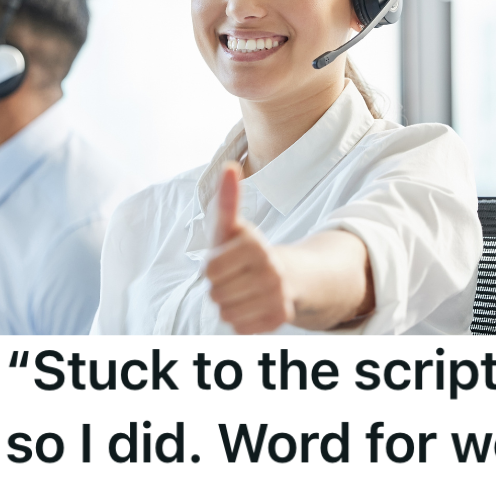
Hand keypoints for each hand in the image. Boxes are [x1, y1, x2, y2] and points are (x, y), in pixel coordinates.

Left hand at [205, 162, 294, 333]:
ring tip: (244, 292)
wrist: (287, 276)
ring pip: (227, 314)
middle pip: (216, 294)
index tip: (226, 260)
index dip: (211, 269)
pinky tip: (253, 307)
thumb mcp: (232, 226)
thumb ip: (227, 200)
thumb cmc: (246, 250)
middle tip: (236, 278)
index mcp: (255, 245)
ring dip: (229, 306)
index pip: (208, 271)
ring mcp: (278, 295)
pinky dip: (242, 321)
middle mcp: (271, 270)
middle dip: (219, 288)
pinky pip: (241, 329)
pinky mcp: (280, 317)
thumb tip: (230, 166)